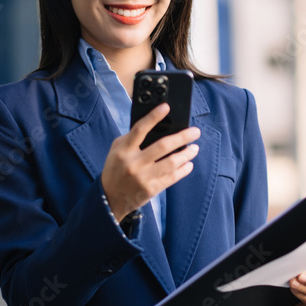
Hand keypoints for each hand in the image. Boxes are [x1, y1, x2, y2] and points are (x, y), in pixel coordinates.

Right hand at [101, 103, 200, 218]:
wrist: (109, 198)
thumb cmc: (115, 169)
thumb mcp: (116, 150)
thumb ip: (131, 138)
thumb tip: (154, 127)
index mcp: (124, 150)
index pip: (140, 129)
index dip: (153, 117)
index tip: (166, 107)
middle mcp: (134, 163)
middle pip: (163, 146)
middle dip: (183, 137)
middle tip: (195, 132)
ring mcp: (143, 177)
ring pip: (171, 162)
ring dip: (186, 154)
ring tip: (195, 148)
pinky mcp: (151, 189)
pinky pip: (172, 177)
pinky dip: (183, 170)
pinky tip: (188, 164)